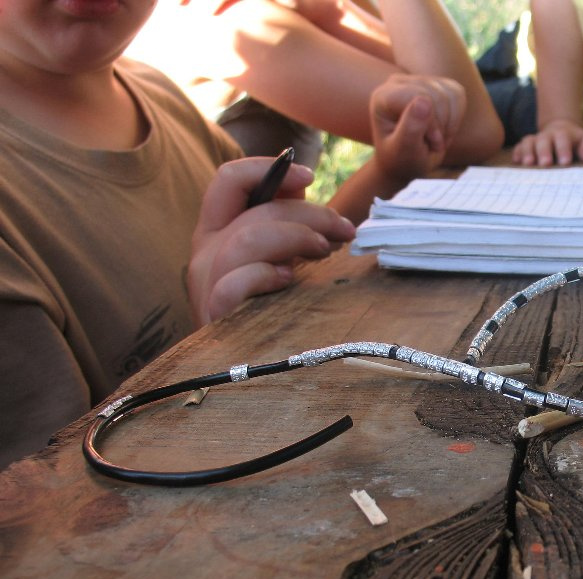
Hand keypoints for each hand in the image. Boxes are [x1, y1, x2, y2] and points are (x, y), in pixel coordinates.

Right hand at [188, 157, 354, 325]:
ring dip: (295, 238)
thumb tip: (299, 184)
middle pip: (255, 210)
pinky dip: (265, 275)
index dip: (268, 169)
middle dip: (309, 212)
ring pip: (246, 239)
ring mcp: (206, 285)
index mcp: (216, 232)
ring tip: (324, 253)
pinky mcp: (214, 315)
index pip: (229, 181)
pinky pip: (235, 283)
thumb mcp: (274, 258)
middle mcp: (205, 252)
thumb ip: (282, 222)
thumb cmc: (263, 312)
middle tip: (344, 230)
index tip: (310, 176)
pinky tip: (288, 282)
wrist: (238, 373)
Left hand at [370, 73, 465, 180]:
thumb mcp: (404, 152)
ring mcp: (417, 81)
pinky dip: (456, 117)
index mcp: (383, 97)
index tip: (429, 144)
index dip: (431, 123)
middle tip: (431, 144)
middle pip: (436, 95)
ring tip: (435, 138)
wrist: (407, 162)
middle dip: (441, 126)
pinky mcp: (435, 83)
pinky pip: (458, 94)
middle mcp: (397, 83)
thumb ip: (410, 129)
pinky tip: (443, 128)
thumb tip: (424, 100)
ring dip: (449, 123)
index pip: (417, 97)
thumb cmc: (402, 160)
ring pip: (450, 94)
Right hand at [512, 118, 582, 166]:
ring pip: (528, 142)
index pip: (563, 139)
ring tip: (528, 164)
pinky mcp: (526, 146)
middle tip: (546, 164)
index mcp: (563, 134)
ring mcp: (535, 140)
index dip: (563, 149)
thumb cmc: (576, 142)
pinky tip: (517, 162)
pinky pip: (519, 147)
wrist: (561, 131)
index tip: (565, 162)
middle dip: (544, 151)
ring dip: (527, 152)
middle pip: (543, 140)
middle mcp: (547, 136)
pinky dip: (517, 153)